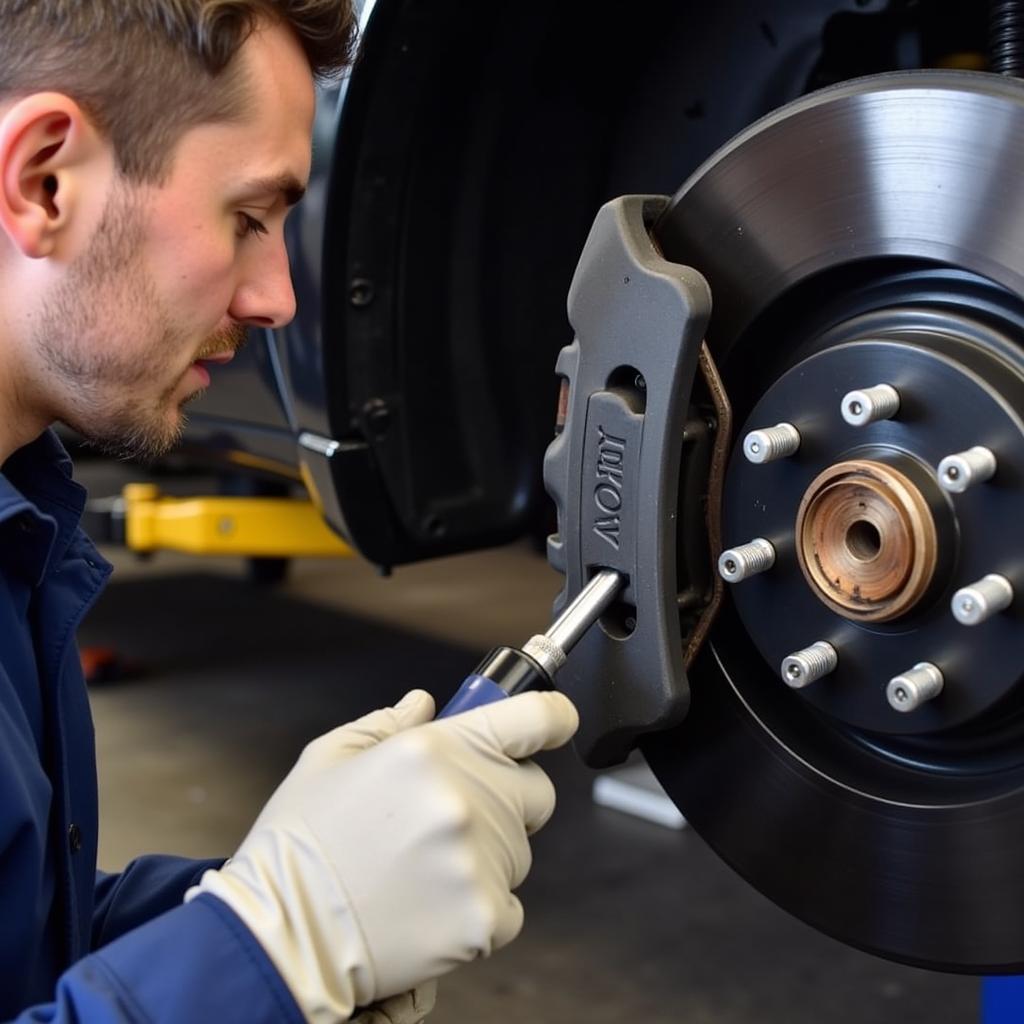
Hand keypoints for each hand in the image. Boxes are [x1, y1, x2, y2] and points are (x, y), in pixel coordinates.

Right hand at [187, 688, 577, 1023]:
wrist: (281, 938)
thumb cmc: (298, 847)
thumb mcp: (329, 759)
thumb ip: (387, 723)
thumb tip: (425, 704)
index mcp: (433, 749)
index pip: (535, 718)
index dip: (554, 717)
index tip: (555, 724)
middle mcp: (465, 798)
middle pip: (536, 791)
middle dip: (508, 799)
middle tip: (454, 818)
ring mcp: (478, 860)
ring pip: (520, 852)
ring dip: (487, 857)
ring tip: (423, 872)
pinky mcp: (483, 917)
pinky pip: (508, 908)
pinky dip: (479, 911)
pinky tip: (430, 909)